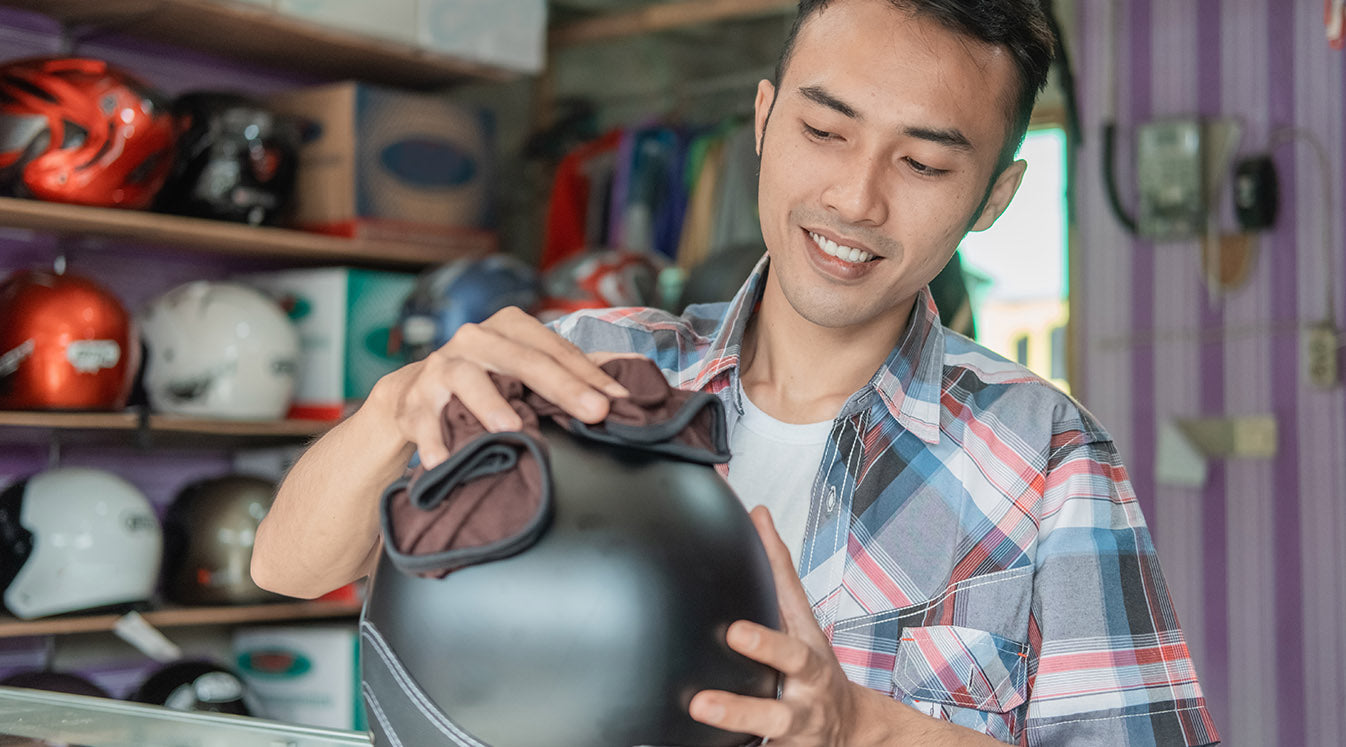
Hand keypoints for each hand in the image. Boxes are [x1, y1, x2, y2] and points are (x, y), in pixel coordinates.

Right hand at [375, 306, 629, 467]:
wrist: (413, 395)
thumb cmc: (485, 381)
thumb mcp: (524, 370)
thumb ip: (568, 374)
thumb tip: (623, 384)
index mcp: (510, 328)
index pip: (556, 349)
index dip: (590, 375)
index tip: (618, 401)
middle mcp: (476, 339)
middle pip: (524, 361)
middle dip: (563, 387)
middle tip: (594, 412)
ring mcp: (442, 367)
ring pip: (468, 380)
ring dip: (490, 404)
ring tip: (510, 428)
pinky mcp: (414, 399)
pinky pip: (424, 419)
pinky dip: (433, 440)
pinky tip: (444, 459)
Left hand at [689, 506, 861, 745]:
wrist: (849, 728)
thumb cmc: (815, 667)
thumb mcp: (802, 620)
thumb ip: (778, 571)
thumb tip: (758, 514)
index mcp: (808, 648)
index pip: (793, 621)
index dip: (767, 622)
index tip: (735, 626)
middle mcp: (807, 683)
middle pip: (792, 666)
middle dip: (765, 652)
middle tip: (731, 639)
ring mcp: (798, 720)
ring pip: (773, 720)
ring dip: (738, 714)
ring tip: (702, 707)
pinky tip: (705, 746)